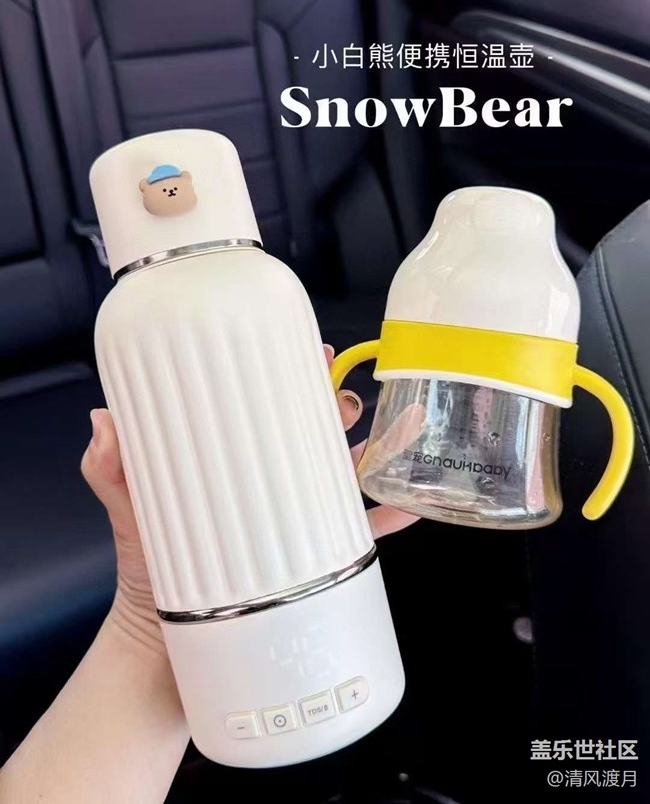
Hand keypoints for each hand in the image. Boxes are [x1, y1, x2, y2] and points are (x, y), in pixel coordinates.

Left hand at [81, 345, 418, 654]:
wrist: (164, 646)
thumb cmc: (149, 568)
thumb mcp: (129, 510)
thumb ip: (109, 469)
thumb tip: (102, 421)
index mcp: (232, 463)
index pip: (265, 408)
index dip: (291, 377)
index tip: (310, 353)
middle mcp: (268, 484)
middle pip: (312, 434)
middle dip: (336, 409)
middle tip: (344, 400)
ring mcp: (294, 519)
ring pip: (344, 475)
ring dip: (379, 451)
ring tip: (402, 430)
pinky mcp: (311, 561)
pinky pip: (355, 538)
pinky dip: (384, 521)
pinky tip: (408, 510)